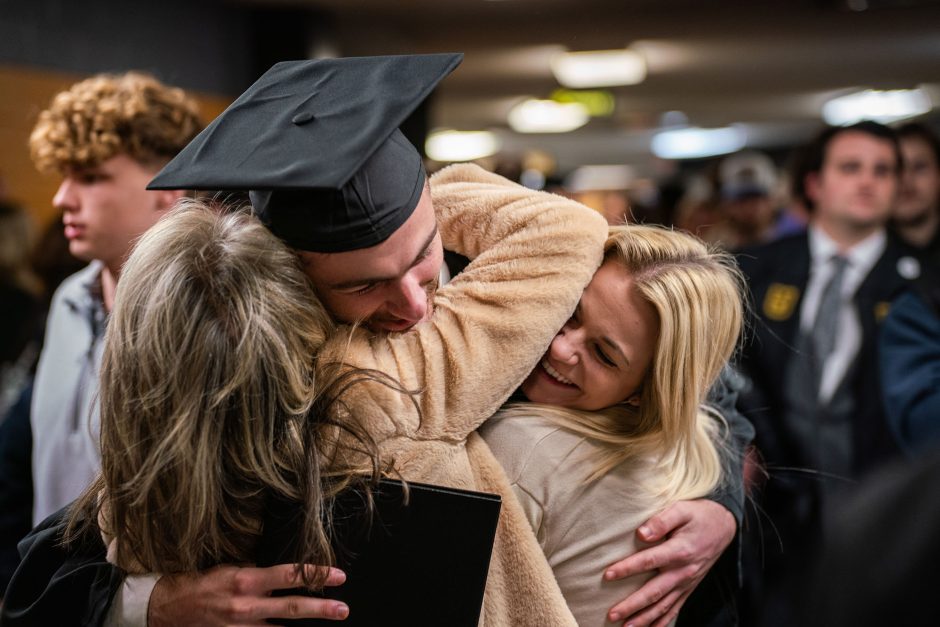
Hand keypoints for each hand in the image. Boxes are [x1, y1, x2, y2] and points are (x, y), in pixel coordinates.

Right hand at [149, 564, 348, 625]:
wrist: (170, 609)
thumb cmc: (204, 585)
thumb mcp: (231, 570)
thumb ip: (258, 575)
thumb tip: (285, 576)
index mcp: (247, 581)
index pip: (290, 575)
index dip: (316, 575)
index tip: (339, 576)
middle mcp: (247, 606)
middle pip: (292, 608)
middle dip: (321, 609)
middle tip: (343, 610)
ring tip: (328, 625)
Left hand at [603, 499, 735, 626]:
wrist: (724, 525)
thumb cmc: (699, 514)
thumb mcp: (682, 509)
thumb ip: (661, 520)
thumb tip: (641, 533)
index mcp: (679, 550)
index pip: (648, 561)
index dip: (627, 568)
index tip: (607, 574)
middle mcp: (683, 571)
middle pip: (654, 592)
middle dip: (632, 605)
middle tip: (612, 614)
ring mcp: (687, 582)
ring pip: (664, 605)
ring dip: (644, 618)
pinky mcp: (689, 587)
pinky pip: (676, 608)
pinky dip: (663, 621)